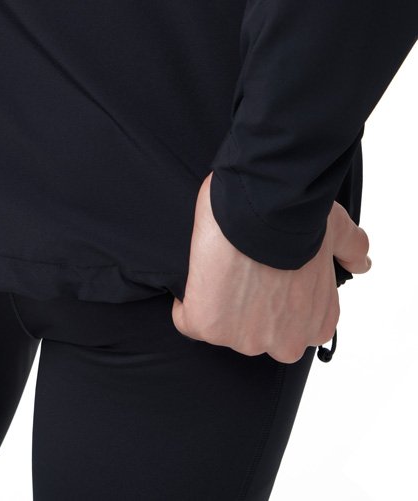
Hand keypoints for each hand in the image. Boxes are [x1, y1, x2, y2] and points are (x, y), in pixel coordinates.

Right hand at [171, 172, 371, 362]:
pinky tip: (197, 277)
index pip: (287, 325)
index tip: (264, 274)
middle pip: (254, 331)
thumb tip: (361, 261)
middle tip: (241, 267)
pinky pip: (189, 321)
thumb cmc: (298, 217)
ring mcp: (245, 338)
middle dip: (245, 305)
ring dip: (216, 301)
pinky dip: (187, 303)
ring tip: (219, 265)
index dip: (272, 297)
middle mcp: (285, 342)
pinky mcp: (209, 326)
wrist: (263, 207)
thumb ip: (351, 248)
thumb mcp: (336, 230)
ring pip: (221, 327)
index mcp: (316, 324)